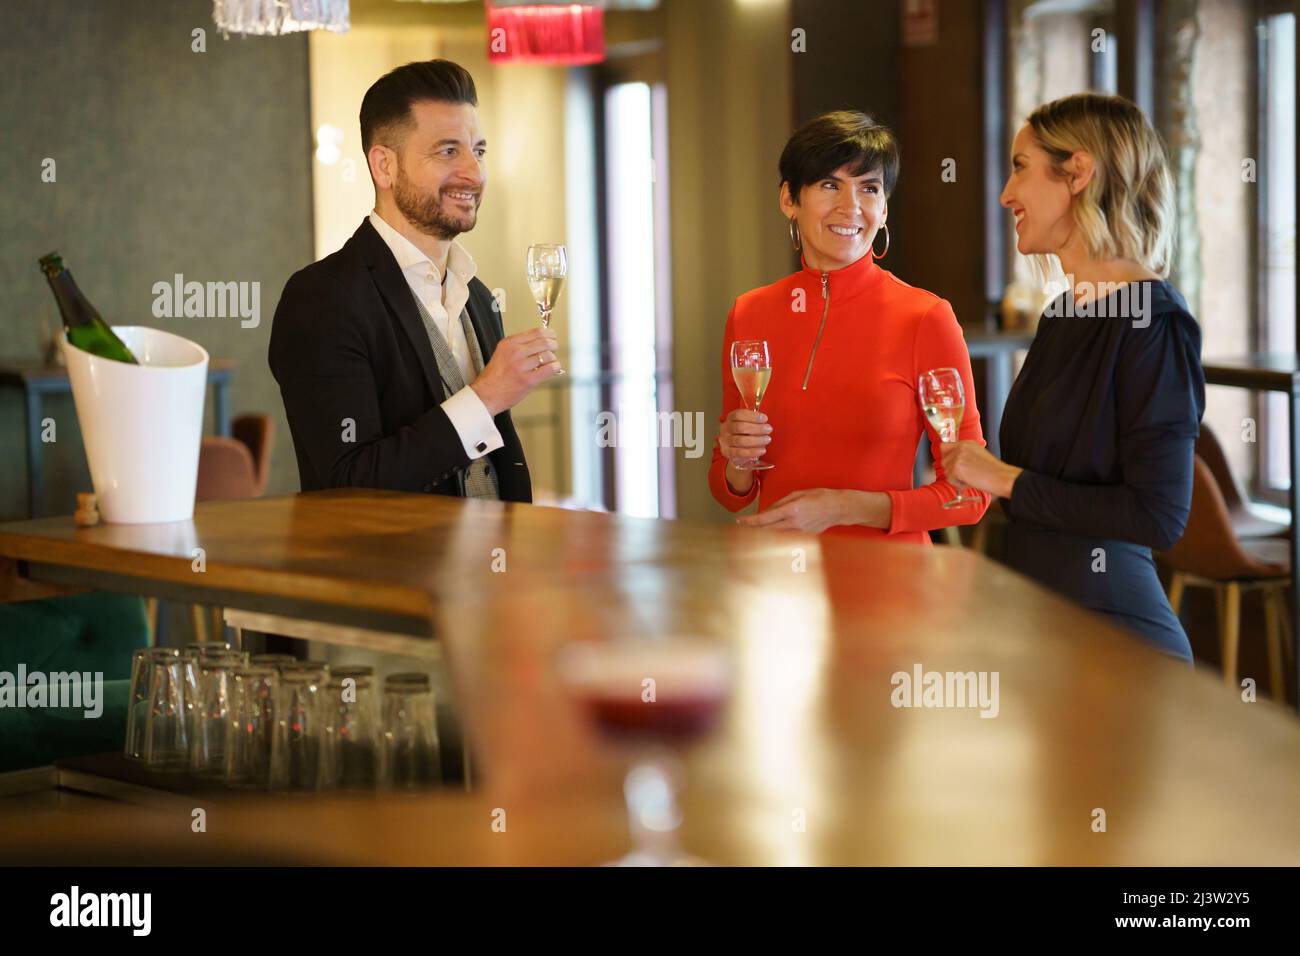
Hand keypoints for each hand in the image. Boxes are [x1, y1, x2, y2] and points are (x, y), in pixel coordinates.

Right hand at [470, 327, 560, 415]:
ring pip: (548, 355)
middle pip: (544, 342)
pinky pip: (549, 369)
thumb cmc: (494, 377)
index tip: (552, 336)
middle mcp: (515, 352)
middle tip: (554, 348)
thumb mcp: (502, 354)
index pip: (535, 332)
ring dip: (553, 358)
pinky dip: (555, 367)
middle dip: (553, 345)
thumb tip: (540, 342)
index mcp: (508, 344)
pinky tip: (553, 369)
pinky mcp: (528, 380)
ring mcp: (521, 366)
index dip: (548, 333)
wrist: (486, 395)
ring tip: (551, 362)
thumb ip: (518, 347)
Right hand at [717, 408, 771, 464]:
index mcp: (730, 418)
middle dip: (757, 428)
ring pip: (740, 441)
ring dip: (757, 440)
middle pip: (740, 427)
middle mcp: (725, 428)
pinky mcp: (728, 453)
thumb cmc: (745, 434)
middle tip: (768, 429)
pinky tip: (762, 450)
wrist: (737, 451)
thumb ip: (754, 422)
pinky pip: (740, 453)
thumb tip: (765, 424)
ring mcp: (725, 441)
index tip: (764, 419)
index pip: (738, 415)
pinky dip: (753, 452)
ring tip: (767, 439)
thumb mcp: (748, 424)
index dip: (753, 416)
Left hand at [737, 488, 859, 533]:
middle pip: (767, 531)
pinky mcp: (804, 537)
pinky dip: (776, 536)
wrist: (839, 508)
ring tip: (752, 531)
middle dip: (753, 530)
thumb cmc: (820, 497)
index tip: (739, 521)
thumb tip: (767, 511)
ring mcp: (799, 532)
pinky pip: (786, 538)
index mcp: (791, 510)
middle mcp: (794, 523)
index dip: (750, 521)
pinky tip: (770, 534)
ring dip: (763, 534)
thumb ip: (780, 503)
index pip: (765, 518)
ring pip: (775, 536)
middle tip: (741, 527)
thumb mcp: (798, 493)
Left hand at [938, 441, 1020, 498]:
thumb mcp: (979, 455)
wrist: (1002, 477)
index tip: (952, 465)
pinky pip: (950, 479)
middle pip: (943, 460)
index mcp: (967, 443)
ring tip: (971, 478)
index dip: (947, 457)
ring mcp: (958, 456)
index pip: (944, 446)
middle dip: (951, 470)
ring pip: (946, 471)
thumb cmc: (994, 471)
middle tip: (965, 475)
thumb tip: (953, 461)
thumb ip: (965, 455)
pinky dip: (959, 484)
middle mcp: (961, 447)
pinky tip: (971, 481)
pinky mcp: (956, 467)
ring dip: (956, 478)